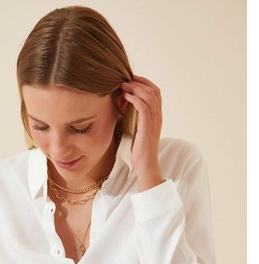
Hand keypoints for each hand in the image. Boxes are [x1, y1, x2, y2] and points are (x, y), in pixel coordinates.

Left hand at [120, 76, 163, 190]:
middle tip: (125, 79)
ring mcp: (154, 121)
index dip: (144, 82)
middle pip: (153, 90)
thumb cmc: (140, 150)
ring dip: (135, 88)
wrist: (145, 165)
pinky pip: (143, 106)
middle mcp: (158, 116)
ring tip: (123, 85)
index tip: (131, 79)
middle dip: (139, 82)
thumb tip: (126, 108)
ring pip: (148, 96)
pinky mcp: (147, 127)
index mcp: (157, 116)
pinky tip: (126, 96)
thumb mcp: (138, 130)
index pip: (155, 92)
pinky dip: (134, 98)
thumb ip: (136, 118)